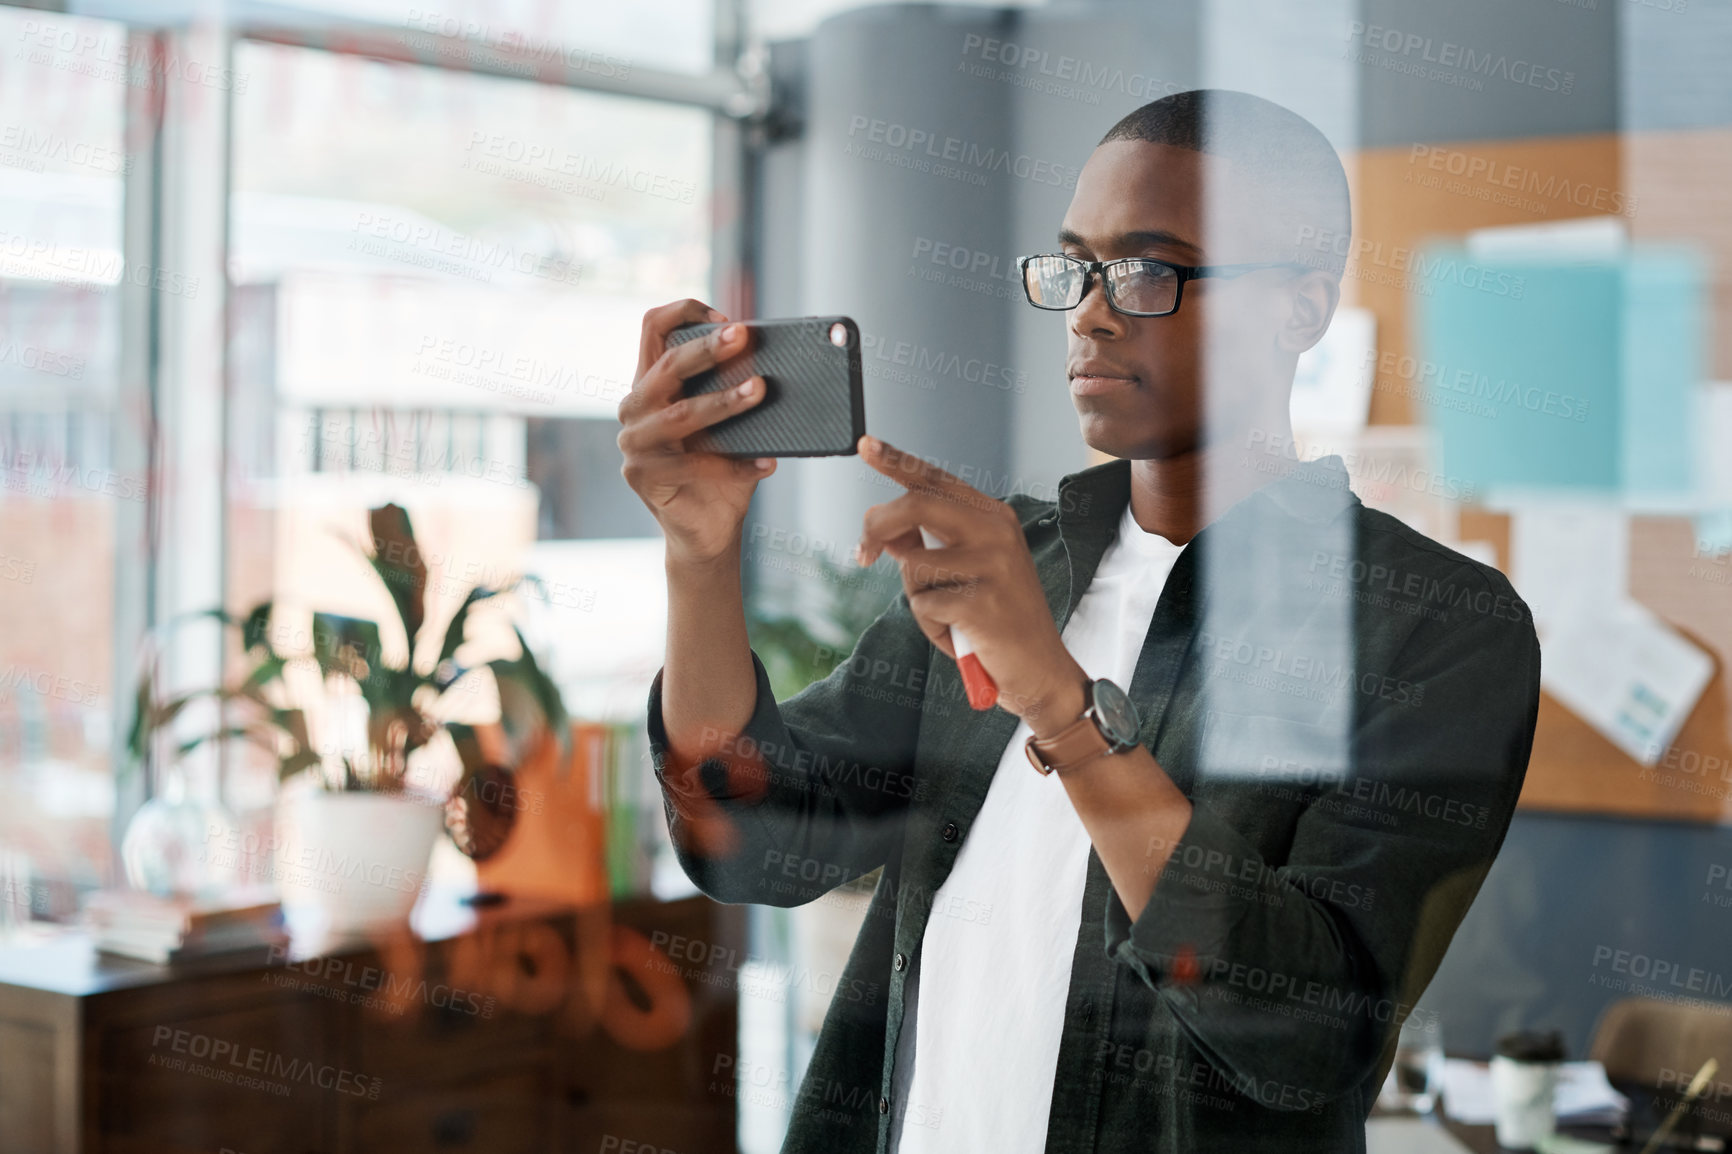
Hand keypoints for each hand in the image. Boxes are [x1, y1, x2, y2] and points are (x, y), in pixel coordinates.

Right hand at [617, 299, 775, 565]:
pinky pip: (695, 464)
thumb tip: (772, 362)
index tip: (726, 317)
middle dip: (709, 348)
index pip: (652, 327)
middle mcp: (634, 408)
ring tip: (759, 391)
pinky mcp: (643, 477)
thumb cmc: (720, 470)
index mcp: (650, 383)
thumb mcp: (726, 423)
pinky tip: (766, 464)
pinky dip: (736, 465)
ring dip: (724, 401)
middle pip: (668, 365)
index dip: (685, 311)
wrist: (708, 530)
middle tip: (744, 336)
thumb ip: (732, 390)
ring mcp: (634, 444)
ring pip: (681, 413)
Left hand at [853, 435, 1088, 732]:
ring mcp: (994, 565)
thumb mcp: (965, 574)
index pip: (936, 479)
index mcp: (994, 517)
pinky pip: (924, 605)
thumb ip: (930, 546)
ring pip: (913, 565)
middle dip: (877, 527)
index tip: (865, 444)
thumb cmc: (997, 622)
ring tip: (950, 617)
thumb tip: (887, 533)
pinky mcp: (983, 602)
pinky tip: (961, 636)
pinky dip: (931, 627)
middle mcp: (997, 532)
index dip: (896, 461)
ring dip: (918, 599)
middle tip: (861, 554)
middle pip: (916, 504)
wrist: (1041, 671)